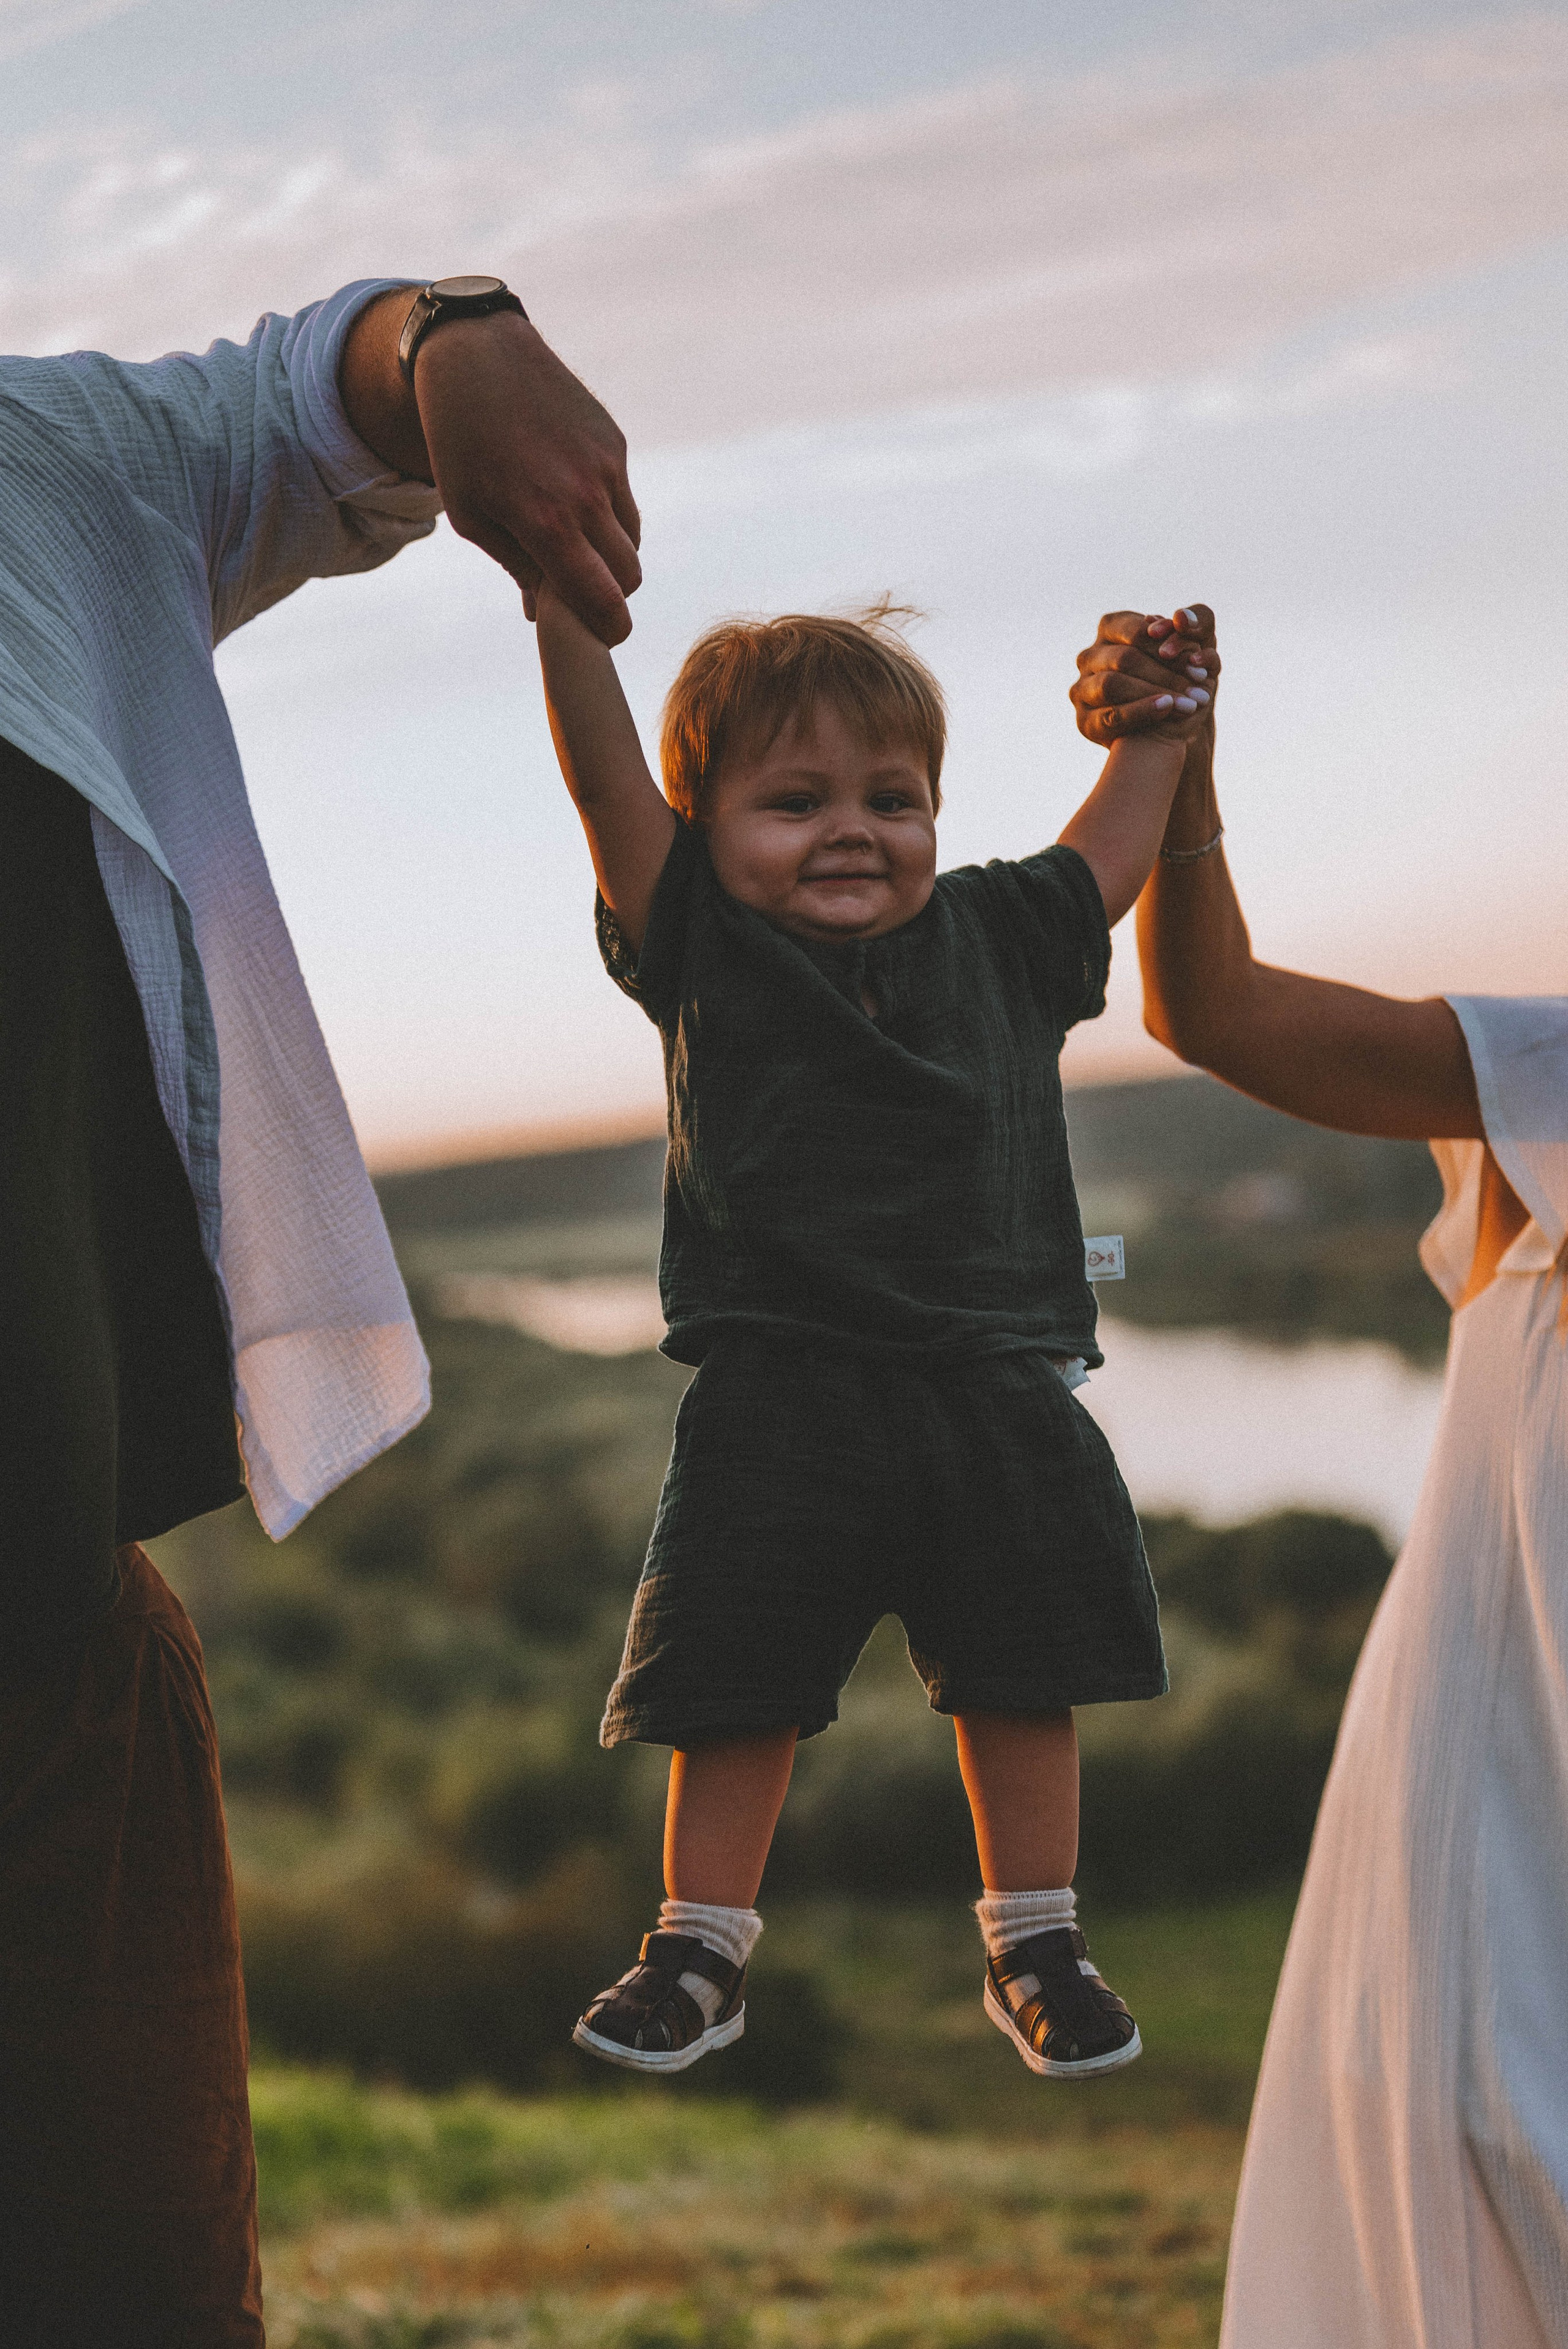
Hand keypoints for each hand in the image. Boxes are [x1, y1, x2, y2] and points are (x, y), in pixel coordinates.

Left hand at [417, 311, 641, 643]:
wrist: (476, 356)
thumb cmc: (460, 444)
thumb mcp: (471, 515)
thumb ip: (517, 567)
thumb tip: (543, 615)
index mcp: (545, 522)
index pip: (603, 599)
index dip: (610, 629)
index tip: (605, 636)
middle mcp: (586, 495)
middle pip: (628, 576)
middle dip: (612, 595)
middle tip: (584, 596)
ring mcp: (606, 466)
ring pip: (632, 540)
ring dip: (611, 556)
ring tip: (574, 545)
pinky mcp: (614, 442)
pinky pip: (625, 500)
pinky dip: (607, 515)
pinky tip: (571, 496)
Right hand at [1070, 605, 1219, 747]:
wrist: (1168, 723)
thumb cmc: (1181, 673)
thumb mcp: (1196, 643)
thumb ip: (1198, 620)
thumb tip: (1182, 619)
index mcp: (1110, 629)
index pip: (1136, 631)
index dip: (1167, 644)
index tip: (1197, 659)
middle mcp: (1089, 657)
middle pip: (1125, 659)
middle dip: (1166, 673)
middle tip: (1200, 686)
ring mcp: (1082, 689)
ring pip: (1113, 684)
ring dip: (1154, 692)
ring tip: (1190, 702)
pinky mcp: (1084, 721)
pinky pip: (1109, 716)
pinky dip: (1141, 711)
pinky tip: (1167, 708)